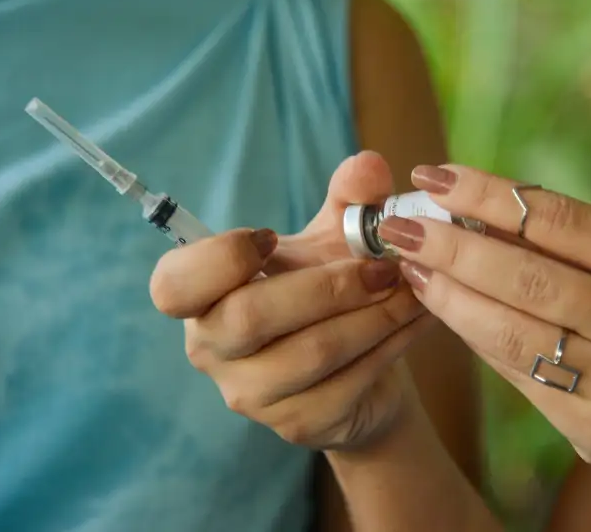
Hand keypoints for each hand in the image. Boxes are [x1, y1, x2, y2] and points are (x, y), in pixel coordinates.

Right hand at [149, 152, 436, 449]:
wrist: (363, 369)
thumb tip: (371, 166)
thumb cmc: (329, 292)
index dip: (217, 260)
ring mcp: (250, 394)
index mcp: (200, 296)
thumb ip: (350, 198)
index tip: (269, 238)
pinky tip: (417, 321)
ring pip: (311, 353)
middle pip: (249, 317)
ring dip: (373, 316)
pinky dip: (390, 346)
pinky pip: (346, 383)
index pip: (173, 285)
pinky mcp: (297, 425)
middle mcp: (211, 349)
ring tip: (414, 288)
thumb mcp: (336, 239)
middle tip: (385, 266)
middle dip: (328, 285)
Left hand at [381, 164, 590, 496]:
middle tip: (401, 223)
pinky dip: (479, 339)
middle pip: (528, 277)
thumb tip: (485, 212)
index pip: (563, 221)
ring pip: (513, 333)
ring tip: (412, 266)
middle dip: (453, 245)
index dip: (490, 195)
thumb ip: (585, 250)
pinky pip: (520, 377)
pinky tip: (448, 312)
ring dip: (450, 296)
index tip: (438, 176)